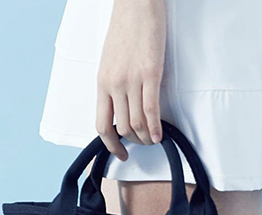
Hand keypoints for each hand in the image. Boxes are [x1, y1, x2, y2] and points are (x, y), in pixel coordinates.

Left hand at [95, 0, 166, 160]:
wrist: (136, 4)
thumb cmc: (124, 32)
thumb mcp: (109, 63)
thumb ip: (112, 87)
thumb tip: (120, 110)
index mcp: (102, 84)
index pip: (101, 125)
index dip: (110, 145)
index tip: (120, 153)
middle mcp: (114, 86)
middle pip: (122, 128)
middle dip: (133, 142)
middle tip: (143, 144)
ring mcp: (131, 80)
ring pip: (136, 122)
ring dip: (145, 138)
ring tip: (153, 140)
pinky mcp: (150, 73)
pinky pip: (151, 109)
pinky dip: (155, 127)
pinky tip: (160, 135)